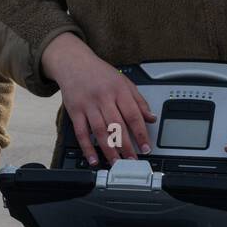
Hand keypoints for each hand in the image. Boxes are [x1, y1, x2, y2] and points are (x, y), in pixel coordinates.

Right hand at [41, 33, 156, 165]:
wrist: (74, 63)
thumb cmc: (100, 73)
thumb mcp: (124, 82)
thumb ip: (139, 100)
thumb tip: (152, 117)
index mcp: (119, 90)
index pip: (133, 114)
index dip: (141, 133)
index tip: (146, 147)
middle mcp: (104, 97)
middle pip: (117, 126)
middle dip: (126, 146)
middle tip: (132, 161)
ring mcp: (88, 105)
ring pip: (100, 131)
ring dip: (109, 150)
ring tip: (117, 163)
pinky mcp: (74, 111)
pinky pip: (81, 133)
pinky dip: (87, 148)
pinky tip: (93, 159)